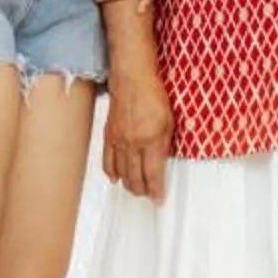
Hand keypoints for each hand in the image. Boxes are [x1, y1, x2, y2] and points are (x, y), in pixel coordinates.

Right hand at [102, 66, 174, 201]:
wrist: (132, 79)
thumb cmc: (153, 96)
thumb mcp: (169, 122)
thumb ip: (165, 145)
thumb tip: (162, 163)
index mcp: (152, 140)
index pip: (153, 175)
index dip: (156, 190)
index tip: (158, 198)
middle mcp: (133, 143)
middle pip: (135, 177)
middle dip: (142, 190)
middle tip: (147, 195)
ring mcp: (118, 140)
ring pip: (121, 172)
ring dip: (128, 184)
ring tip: (135, 189)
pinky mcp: (108, 135)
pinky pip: (107, 160)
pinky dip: (111, 172)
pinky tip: (116, 178)